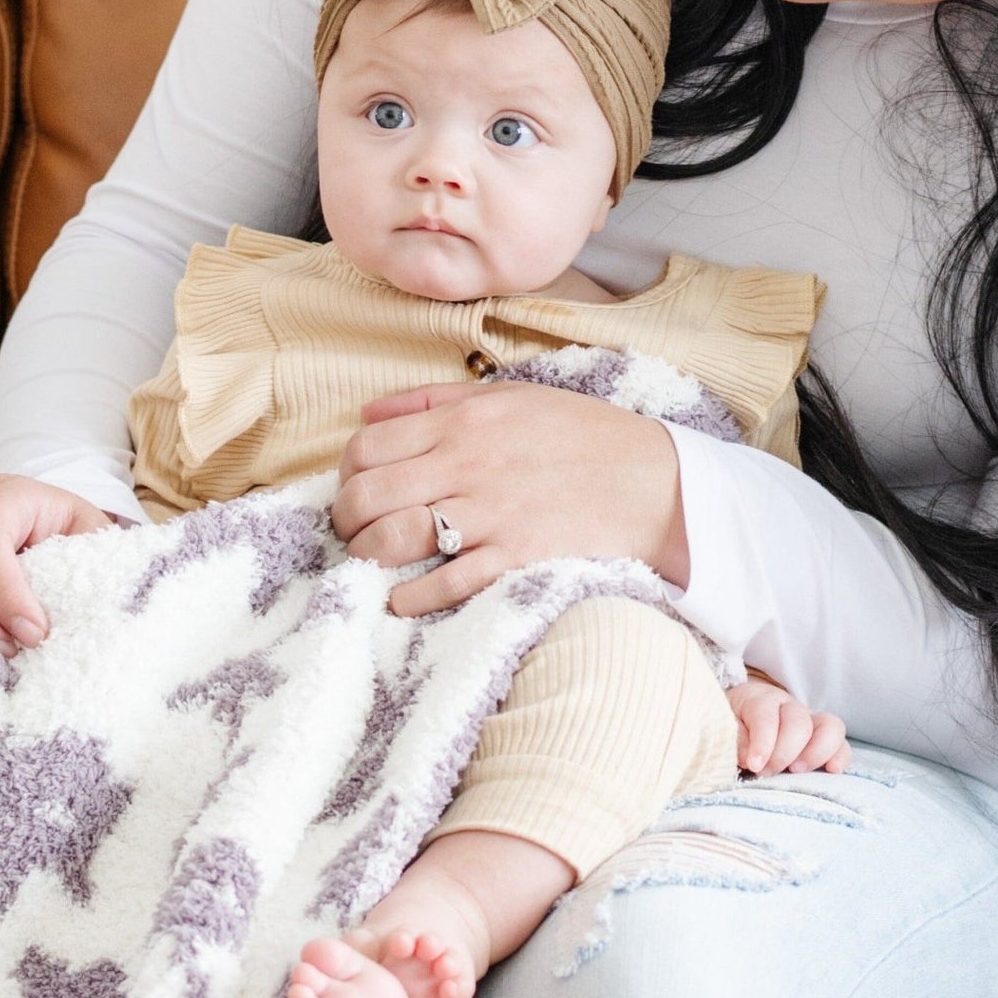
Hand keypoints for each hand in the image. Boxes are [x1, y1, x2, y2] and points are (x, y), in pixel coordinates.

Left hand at [331, 379, 688, 615]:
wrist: (653, 483)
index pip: (365, 446)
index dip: (345, 472)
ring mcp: (490, 514)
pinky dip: (411, 598)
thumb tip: (368, 411)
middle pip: (365, 494)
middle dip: (346, 518)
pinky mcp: (514, 558)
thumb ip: (434, 400)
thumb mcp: (508, 398)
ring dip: (369, 556)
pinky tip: (405, 599)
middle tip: (355, 530)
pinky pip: (443, 583)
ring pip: (391, 538)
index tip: (355, 488)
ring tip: (376, 562)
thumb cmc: (581, 436)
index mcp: (462, 422)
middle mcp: (466, 465)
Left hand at [727, 675, 849, 776]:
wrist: (740, 720)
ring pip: (830, 726)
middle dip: (784, 751)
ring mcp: (810, 721)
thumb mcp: (723, 728)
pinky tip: (831, 771)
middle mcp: (788, 706)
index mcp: (760, 700)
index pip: (766, 715)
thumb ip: (734, 740)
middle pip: (798, 722)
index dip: (762, 742)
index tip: (754, 765)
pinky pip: (843, 744)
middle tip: (768, 772)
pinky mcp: (824, 739)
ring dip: (816, 752)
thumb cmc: (731, 727)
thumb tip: (751, 757)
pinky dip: (841, 757)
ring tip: (797, 771)